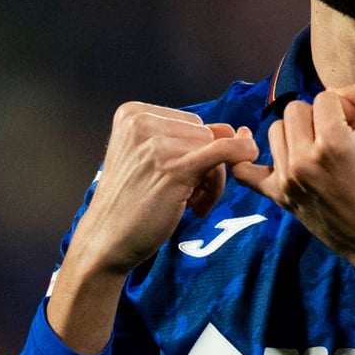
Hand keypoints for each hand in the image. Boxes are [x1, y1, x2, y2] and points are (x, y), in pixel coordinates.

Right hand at [72, 102, 259, 275]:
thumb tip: (238, 131)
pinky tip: (249, 155)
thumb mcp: (151, 159)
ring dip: (213, 181)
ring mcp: (157, 145)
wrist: (105, 240)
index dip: (195, 152)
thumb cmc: (131, 203)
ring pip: (216, 147)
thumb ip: (189, 141)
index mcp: (133, 114)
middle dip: (207, 165)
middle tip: (189, 197)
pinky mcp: (174, 169)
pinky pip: (223, 151)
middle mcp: (141, 123)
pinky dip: (242, 151)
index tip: (180, 178)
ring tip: (191, 204)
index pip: (190, 123)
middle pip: (204, 134)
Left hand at [233, 81, 354, 326]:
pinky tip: (268, 158)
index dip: (345, 107)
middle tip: (338, 138)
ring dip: (296, 134)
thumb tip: (341, 91)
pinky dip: (250, 162)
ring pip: (276, 131)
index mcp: (333, 141)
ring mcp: (288, 179)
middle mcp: (304, 158)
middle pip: (295, 109)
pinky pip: (246, 173)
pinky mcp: (280, 197)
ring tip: (318, 151)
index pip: (325, 97)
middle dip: (318, 117)